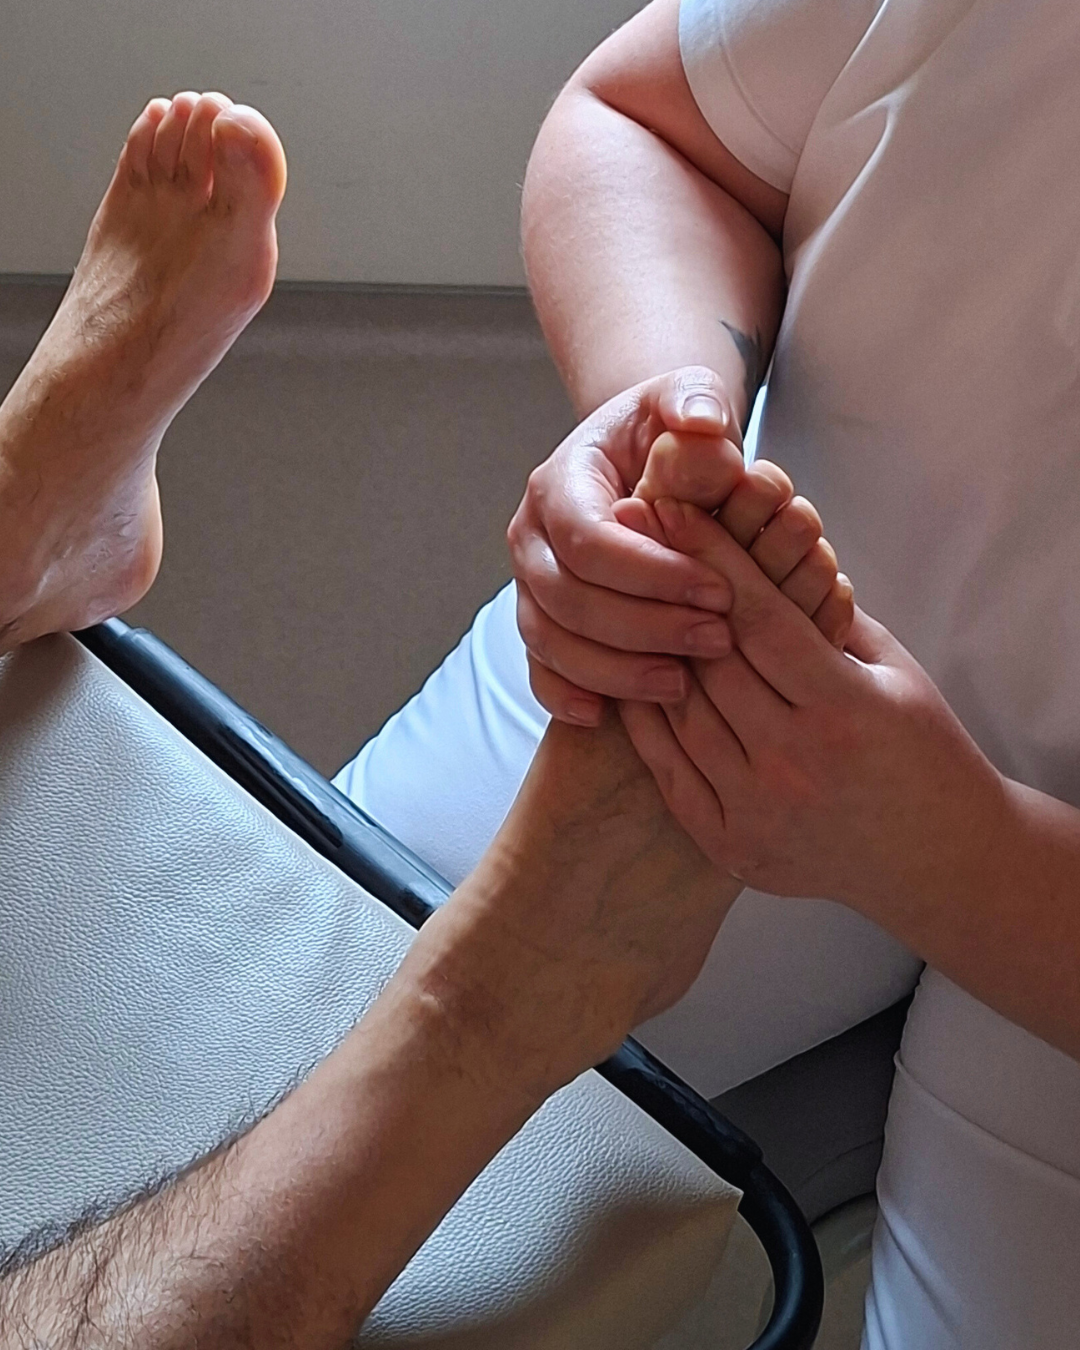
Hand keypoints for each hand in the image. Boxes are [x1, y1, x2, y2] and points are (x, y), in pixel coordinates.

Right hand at [507, 367, 744, 721]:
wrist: (643, 466)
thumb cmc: (672, 439)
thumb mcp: (688, 401)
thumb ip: (695, 402)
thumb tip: (699, 424)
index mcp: (560, 484)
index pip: (588, 538)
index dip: (650, 572)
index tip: (719, 590)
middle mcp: (531, 538)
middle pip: (567, 598)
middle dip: (643, 626)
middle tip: (717, 640)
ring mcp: (530, 587)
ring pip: (550, 642)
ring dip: (614, 669)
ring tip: (683, 683)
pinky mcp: (541, 625)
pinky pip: (539, 670)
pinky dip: (565, 694)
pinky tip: (607, 714)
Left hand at [619, 499, 1008, 914]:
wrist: (936, 858)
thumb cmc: (921, 748)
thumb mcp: (892, 669)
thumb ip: (824, 616)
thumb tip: (751, 557)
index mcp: (845, 711)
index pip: (760, 618)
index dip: (710, 557)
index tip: (671, 506)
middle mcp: (795, 765)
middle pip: (710, 662)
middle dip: (664, 589)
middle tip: (628, 532)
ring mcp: (757, 812)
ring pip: (680, 712)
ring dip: (647, 650)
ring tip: (618, 597)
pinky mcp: (730, 846)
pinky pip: (669, 770)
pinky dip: (646, 719)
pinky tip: (629, 673)